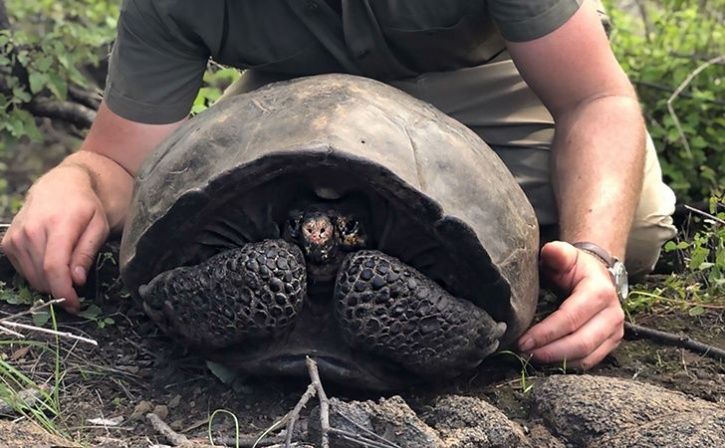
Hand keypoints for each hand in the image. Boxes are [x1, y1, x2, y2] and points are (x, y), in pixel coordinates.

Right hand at [1, 166, 109, 312]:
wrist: (60, 186)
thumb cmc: (85, 207)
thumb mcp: (98, 226)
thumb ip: (87, 253)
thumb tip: (77, 280)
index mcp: (58, 225)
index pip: (54, 267)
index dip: (64, 291)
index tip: (74, 304)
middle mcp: (32, 230)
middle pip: (42, 276)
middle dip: (61, 288)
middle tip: (76, 285)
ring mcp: (16, 236)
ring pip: (32, 277)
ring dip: (50, 281)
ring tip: (66, 267)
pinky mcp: (8, 242)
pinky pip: (22, 270)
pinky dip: (38, 273)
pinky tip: (50, 260)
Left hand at [517, 241, 624, 368]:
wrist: (596, 275)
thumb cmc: (575, 267)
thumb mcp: (566, 255)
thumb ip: (557, 253)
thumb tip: (551, 251)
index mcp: (599, 292)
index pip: (570, 319)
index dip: (545, 333)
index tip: (522, 341)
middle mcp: (612, 314)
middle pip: (580, 343)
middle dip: (549, 352)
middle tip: (523, 353)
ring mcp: (614, 332)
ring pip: (586, 357)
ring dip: (557, 362)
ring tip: (531, 358)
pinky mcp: (611, 344)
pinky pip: (589, 362)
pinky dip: (567, 365)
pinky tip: (547, 361)